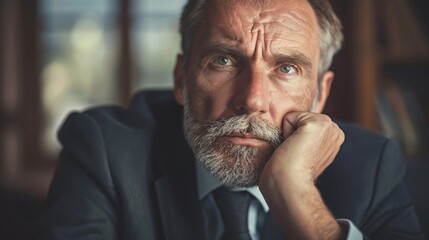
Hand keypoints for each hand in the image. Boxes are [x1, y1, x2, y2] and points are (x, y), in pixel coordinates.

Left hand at [259, 112, 344, 239]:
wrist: (290, 184)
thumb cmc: (290, 173)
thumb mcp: (305, 151)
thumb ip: (306, 138)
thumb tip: (293, 132)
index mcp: (334, 137)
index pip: (303, 122)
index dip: (294, 137)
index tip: (299, 155)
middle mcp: (336, 130)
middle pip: (299, 117)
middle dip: (291, 133)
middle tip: (295, 153)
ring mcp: (330, 126)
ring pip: (294, 117)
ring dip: (288, 133)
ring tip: (294, 151)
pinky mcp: (318, 123)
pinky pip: (289, 117)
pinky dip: (285, 132)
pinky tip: (293, 147)